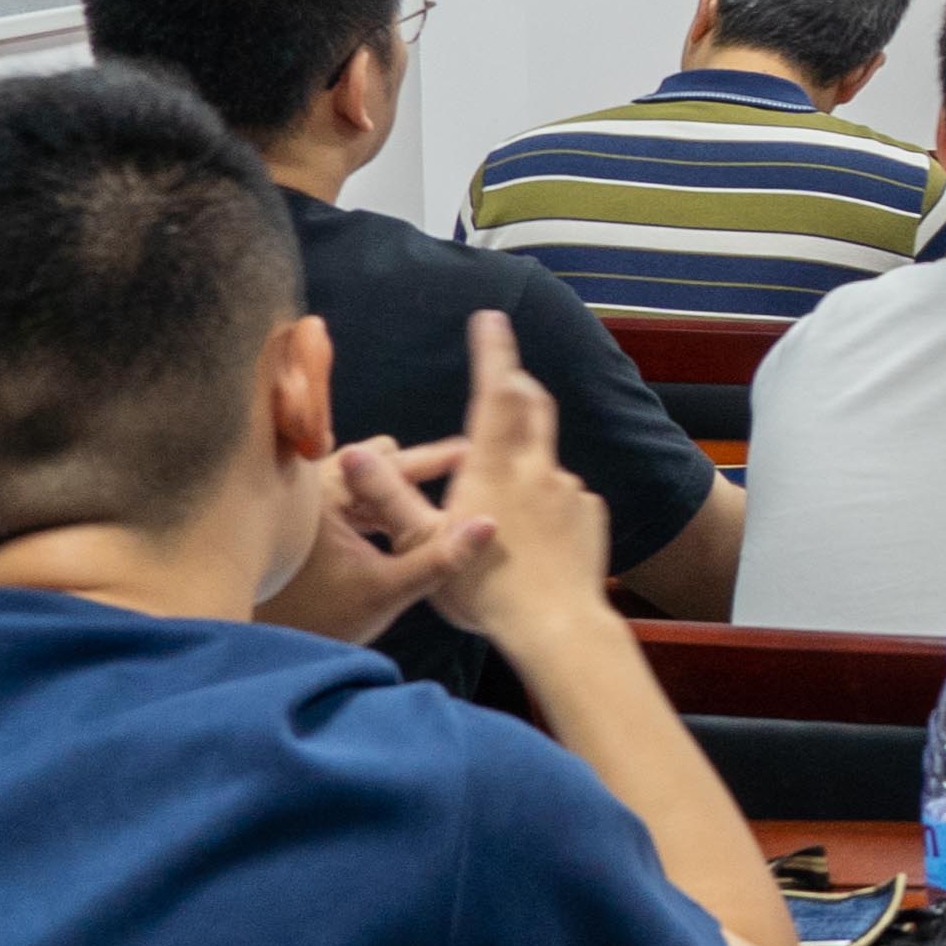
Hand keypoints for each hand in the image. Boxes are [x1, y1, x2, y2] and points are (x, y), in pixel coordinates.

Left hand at [262, 432, 497, 641]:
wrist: (257, 647)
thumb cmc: (314, 617)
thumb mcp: (386, 590)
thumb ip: (440, 557)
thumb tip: (490, 525)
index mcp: (326, 489)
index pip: (394, 459)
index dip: (437, 459)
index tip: (471, 455)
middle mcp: (306, 484)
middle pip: (375, 464)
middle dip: (412, 477)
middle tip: (453, 487)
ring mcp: (297, 502)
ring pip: (358, 484)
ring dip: (389, 496)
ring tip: (427, 513)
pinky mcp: (293, 521)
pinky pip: (342, 500)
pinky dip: (368, 509)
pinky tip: (390, 530)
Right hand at [421, 312, 618, 639]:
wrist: (556, 626)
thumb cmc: (484, 589)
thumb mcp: (422, 544)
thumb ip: (390, 495)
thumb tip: (354, 454)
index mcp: (494, 466)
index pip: (494, 391)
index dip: (492, 351)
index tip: (490, 319)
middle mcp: (538, 468)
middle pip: (531, 407)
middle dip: (514, 385)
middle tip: (502, 374)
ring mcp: (570, 491)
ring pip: (544, 460)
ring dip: (525, 460)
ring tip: (502, 503)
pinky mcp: (590, 515)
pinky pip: (565, 497)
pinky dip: (546, 502)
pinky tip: (533, 537)